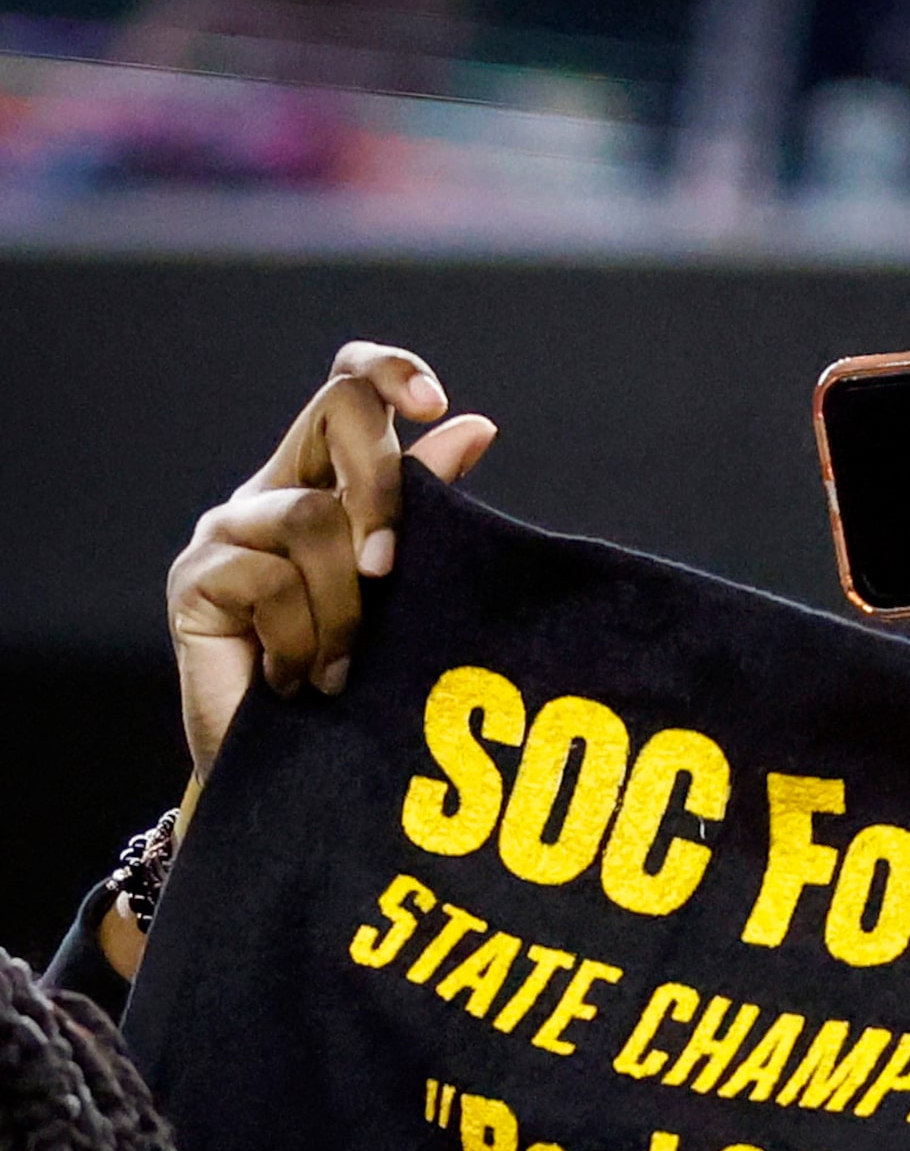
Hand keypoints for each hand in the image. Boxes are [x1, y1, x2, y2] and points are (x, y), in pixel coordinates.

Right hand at [167, 342, 494, 787]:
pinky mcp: (193, 579)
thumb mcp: (408, 589)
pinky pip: (271, 579)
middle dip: (388, 490)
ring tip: (344, 666)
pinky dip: (304, 638)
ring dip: (349, 605)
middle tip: (394, 574)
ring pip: (316, 517)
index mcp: (325, 482)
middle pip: (336, 421)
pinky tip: (301, 680)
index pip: (345, 389)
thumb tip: (474, 426)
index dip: (387, 374)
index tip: (431, 403)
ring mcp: (225, 532)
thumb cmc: (364, 682)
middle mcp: (269, 492)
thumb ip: (430, 507)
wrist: (302, 776)